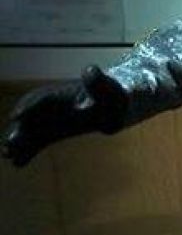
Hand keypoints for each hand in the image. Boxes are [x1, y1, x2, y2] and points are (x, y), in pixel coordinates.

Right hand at [2, 66, 125, 166]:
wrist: (117, 103)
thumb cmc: (113, 94)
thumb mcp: (108, 87)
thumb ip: (97, 82)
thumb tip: (90, 71)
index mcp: (63, 93)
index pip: (42, 98)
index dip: (30, 106)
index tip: (17, 117)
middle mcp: (52, 106)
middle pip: (32, 116)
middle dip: (19, 129)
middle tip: (9, 143)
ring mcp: (52, 119)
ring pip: (32, 131)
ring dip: (20, 142)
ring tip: (7, 155)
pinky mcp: (55, 131)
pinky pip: (39, 141)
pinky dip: (29, 151)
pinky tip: (17, 163)